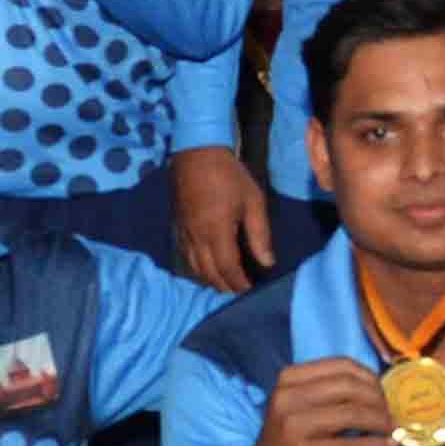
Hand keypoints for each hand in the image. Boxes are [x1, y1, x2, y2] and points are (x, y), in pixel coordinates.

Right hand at [170, 146, 274, 292]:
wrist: (196, 152)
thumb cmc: (229, 174)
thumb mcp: (253, 200)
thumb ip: (260, 234)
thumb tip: (267, 263)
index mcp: (217, 231)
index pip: (227, 269)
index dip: (239, 284)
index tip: (250, 291)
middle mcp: (197, 237)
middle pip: (209, 274)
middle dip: (224, 287)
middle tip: (239, 293)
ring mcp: (184, 233)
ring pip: (194, 268)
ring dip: (209, 281)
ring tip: (224, 286)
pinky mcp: (177, 227)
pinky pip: (185, 256)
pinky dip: (196, 269)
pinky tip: (205, 270)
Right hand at [246, 357, 397, 445]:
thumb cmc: (290, 439)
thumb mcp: (300, 406)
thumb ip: (330, 392)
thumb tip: (379, 388)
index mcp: (289, 379)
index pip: (340, 365)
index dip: (369, 377)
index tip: (383, 392)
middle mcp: (288, 398)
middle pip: (348, 387)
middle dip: (378, 398)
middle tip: (390, 413)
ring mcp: (294, 426)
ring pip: (352, 414)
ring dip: (380, 421)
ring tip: (391, 428)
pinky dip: (376, 445)